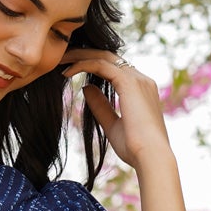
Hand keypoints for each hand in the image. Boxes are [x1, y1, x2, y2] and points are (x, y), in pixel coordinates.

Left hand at [58, 48, 171, 170]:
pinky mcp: (128, 83)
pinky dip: (82, 64)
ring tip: (60, 59)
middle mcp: (141, 80)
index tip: (71, 69)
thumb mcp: (112, 124)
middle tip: (62, 57)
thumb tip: (86, 88)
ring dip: (80, 55)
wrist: (150, 157)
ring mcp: (137, 79)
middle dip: (84, 54)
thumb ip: (101, 106)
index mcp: (141, 89)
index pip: (115, 68)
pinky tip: (66, 72)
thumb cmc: (135, 148)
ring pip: (104, 57)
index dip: (93, 65)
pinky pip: (101, 65)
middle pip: (109, 57)